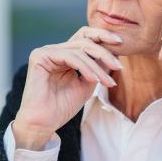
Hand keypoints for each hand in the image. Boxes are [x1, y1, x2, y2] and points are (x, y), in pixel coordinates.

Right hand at [13, 26, 122, 149]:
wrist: (43, 123)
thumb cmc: (63, 106)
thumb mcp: (88, 83)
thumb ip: (98, 67)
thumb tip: (114, 51)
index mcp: (64, 54)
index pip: (85, 37)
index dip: (103, 36)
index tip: (121, 44)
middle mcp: (55, 49)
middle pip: (84, 40)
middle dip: (104, 52)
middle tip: (118, 66)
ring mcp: (46, 52)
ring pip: (79, 49)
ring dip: (97, 66)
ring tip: (107, 82)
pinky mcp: (40, 56)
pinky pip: (69, 56)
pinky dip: (85, 67)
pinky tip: (93, 80)